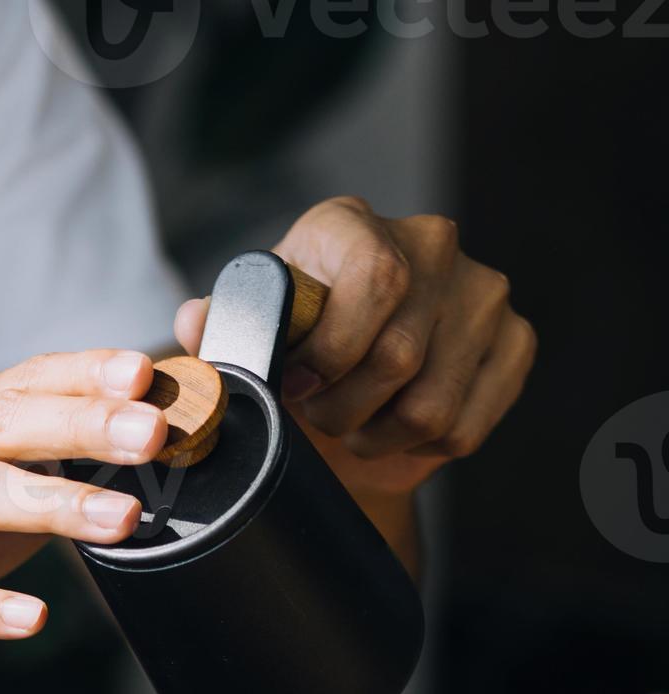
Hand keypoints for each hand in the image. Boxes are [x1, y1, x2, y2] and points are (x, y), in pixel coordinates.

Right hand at [0, 351, 165, 689]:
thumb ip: (41, 462)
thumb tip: (140, 443)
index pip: (21, 382)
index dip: (83, 373)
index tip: (147, 369)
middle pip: (1, 426)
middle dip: (80, 423)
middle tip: (149, 430)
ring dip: (50, 504)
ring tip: (119, 519)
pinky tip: (32, 617)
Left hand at [174, 197, 535, 497]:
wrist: (352, 394)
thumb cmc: (297, 355)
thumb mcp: (251, 340)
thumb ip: (224, 329)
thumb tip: (197, 320)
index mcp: (352, 226)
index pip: (375, 278)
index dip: (332, 352)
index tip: (298, 387)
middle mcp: (430, 243)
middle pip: (398, 356)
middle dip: (344, 410)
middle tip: (321, 416)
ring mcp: (483, 292)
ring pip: (431, 404)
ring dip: (379, 436)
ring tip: (355, 425)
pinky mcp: (515, 341)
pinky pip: (465, 426)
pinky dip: (423, 448)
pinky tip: (397, 429)